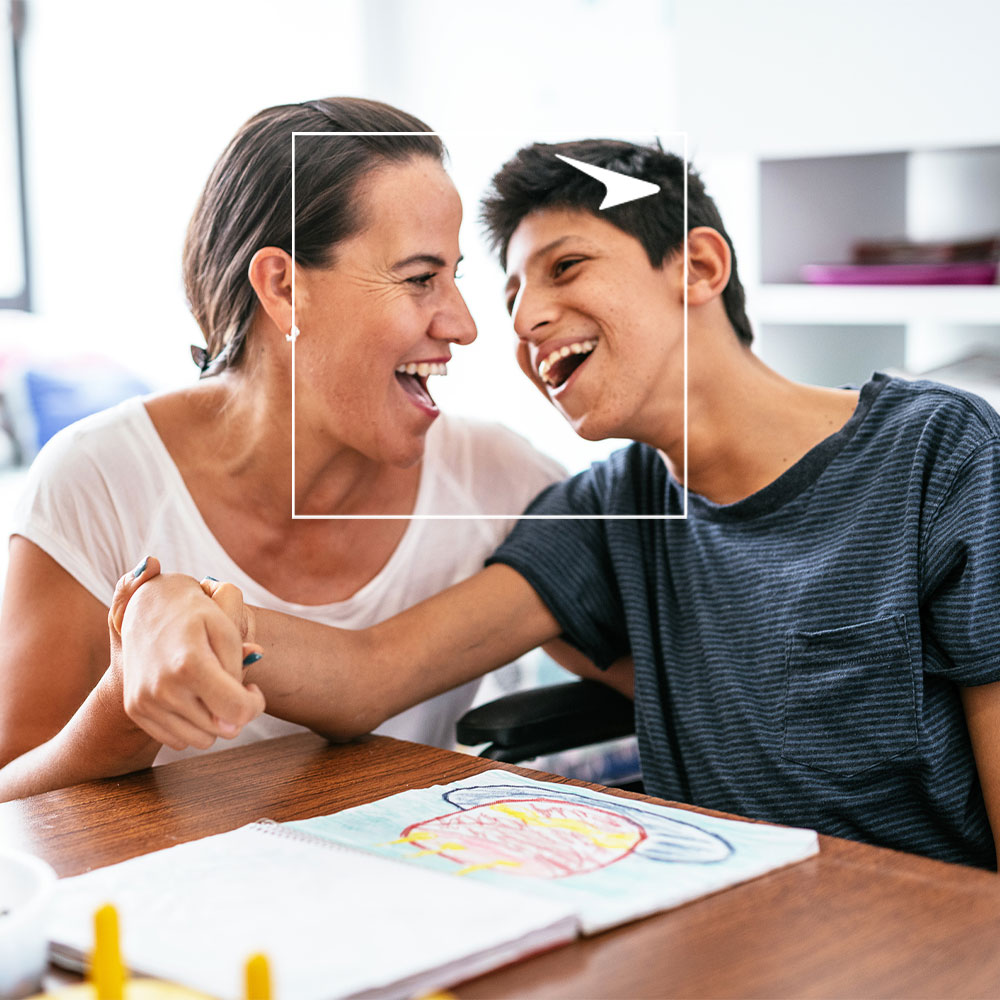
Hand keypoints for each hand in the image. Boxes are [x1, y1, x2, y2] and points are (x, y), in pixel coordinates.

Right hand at [112, 563, 264, 751]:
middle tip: (231, 685)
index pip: (237, 711)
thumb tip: (242, 713)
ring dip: (213, 721)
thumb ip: (239, 670)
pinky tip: (191, 696)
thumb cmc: (195, 614)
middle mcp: (163, 688)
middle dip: (234, 712)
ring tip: (211, 690)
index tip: (252, 689)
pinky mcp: (135, 710)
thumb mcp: (226, 628)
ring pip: (201, 741)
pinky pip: (177, 740)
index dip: (254, 705)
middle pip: (221, 730)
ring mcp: (145, 701)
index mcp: (190, 665)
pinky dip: (190, 724)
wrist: (146, 604)